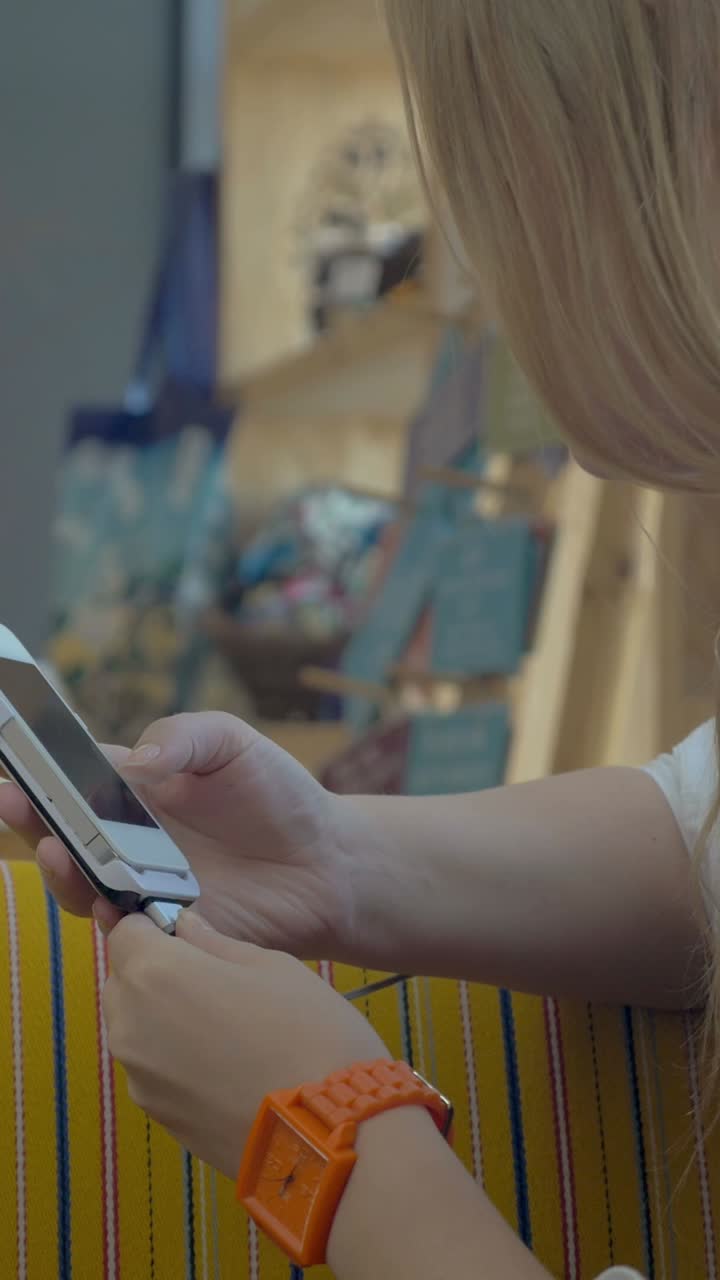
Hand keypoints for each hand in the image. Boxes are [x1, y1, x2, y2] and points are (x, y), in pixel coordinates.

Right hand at [0, 713, 352, 956]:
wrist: (327, 862)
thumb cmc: (279, 794)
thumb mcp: (233, 743)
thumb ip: (183, 737)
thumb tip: (134, 762)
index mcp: (139, 787)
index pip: (76, 774)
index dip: (42, 768)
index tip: (12, 760)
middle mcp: (129, 837)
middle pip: (64, 829)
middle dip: (30, 817)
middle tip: (13, 802)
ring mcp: (142, 883)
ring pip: (81, 881)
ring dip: (61, 867)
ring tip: (57, 850)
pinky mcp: (164, 926)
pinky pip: (122, 925)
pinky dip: (108, 912)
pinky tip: (107, 898)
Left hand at [103, 912, 385, 1178]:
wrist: (326, 1134)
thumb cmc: (307, 1033)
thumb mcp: (272, 966)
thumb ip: (216, 944)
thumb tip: (188, 929)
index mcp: (155, 974)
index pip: (124, 932)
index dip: (151, 925)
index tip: (180, 930)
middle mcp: (131, 1025)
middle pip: (124, 981)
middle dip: (155, 970)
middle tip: (211, 975)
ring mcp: (140, 1078)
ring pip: (135, 1027)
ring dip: (162, 1015)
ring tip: (223, 1022)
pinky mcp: (157, 1117)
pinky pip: (152, 1068)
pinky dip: (174, 1057)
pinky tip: (225, 1061)